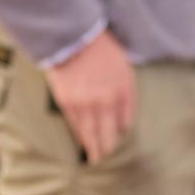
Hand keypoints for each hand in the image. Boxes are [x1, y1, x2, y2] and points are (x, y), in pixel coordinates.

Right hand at [45, 30, 136, 162]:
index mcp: (122, 89)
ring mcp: (85, 102)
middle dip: (108, 149)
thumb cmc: (100, 48)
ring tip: (96, 159)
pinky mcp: (67, 101)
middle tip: (107, 159)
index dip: (122, 133)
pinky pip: (76, 125)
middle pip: (108, 133)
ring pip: (91, 133)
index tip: (119, 139)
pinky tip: (83, 143)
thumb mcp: (123, 65)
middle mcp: (105, 99)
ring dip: (94, 148)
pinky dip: (81, 136)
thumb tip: (124, 121)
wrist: (72, 35)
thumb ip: (127, 92)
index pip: (125, 121)